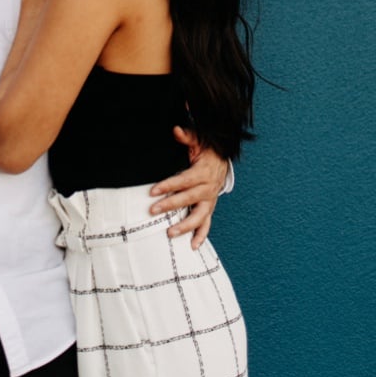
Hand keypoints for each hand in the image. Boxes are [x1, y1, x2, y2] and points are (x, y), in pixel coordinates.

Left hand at [149, 126, 228, 247]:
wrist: (222, 160)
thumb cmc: (207, 150)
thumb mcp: (198, 140)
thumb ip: (187, 136)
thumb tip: (176, 130)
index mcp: (203, 173)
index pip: (184, 181)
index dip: (168, 185)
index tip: (152, 191)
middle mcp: (208, 188)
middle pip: (189, 199)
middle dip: (171, 205)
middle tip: (153, 210)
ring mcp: (210, 200)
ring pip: (199, 215)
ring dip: (185, 226)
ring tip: (170, 233)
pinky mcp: (209, 207)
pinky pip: (207, 223)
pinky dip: (201, 235)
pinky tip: (192, 246)